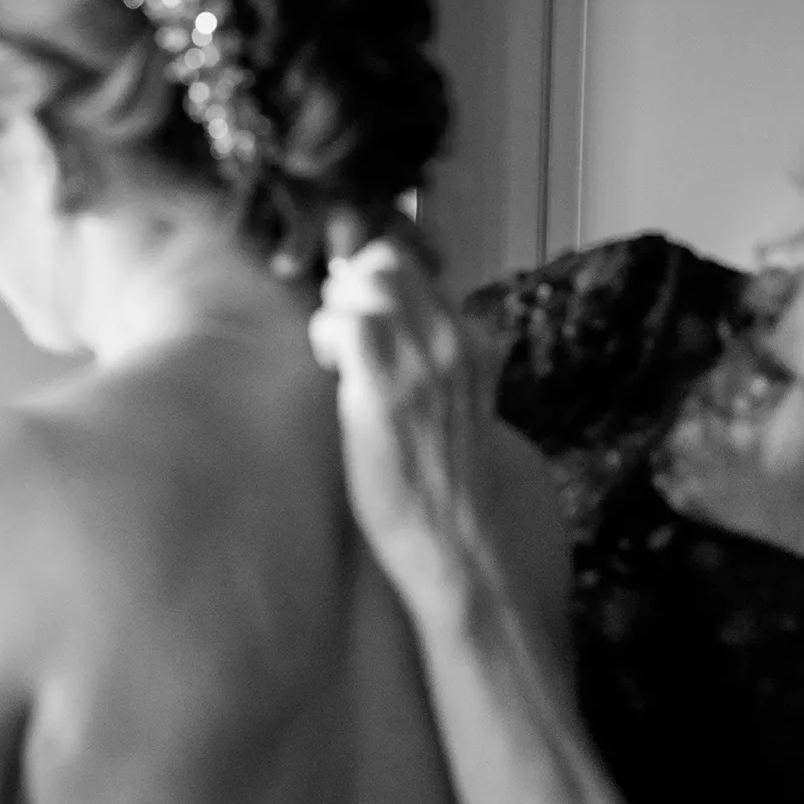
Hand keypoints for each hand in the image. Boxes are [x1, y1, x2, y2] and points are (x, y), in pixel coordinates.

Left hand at [308, 238, 506, 610]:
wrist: (464, 541)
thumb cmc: (451, 490)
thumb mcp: (461, 415)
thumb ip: (439, 373)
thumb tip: (392, 349)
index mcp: (476, 346)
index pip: (418, 274)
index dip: (376, 288)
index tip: (358, 323)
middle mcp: (455, 342)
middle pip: (390, 262)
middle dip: (350, 286)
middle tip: (338, 336)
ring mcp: (424, 361)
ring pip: (368, 280)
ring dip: (337, 309)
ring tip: (335, 358)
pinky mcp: (388, 388)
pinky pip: (345, 321)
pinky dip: (327, 335)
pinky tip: (330, 371)